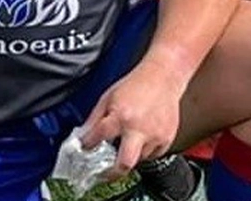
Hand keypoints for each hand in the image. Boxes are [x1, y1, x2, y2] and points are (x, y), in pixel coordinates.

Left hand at [79, 59, 182, 176]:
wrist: (163, 77)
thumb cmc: (136, 84)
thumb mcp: (108, 96)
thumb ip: (95, 117)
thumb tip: (84, 134)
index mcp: (121, 116)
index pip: (98, 137)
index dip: (87, 145)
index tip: (84, 150)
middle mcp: (138, 128)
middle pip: (124, 164)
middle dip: (112, 173)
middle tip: (104, 173)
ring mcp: (154, 136)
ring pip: (139, 159)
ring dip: (130, 154)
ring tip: (128, 139)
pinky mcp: (166, 139)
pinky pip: (152, 155)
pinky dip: (145, 150)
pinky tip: (142, 135)